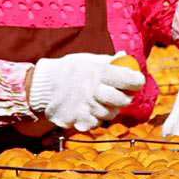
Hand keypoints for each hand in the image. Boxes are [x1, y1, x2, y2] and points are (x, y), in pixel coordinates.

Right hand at [28, 53, 147, 131]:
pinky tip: (84, 108)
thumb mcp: (88, 60)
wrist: (42, 86)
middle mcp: (96, 90)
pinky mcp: (80, 121)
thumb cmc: (68, 71)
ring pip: (110, 114)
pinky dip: (93, 117)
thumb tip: (124, 56)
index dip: (136, 81)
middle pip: (124, 101)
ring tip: (95, 99)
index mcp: (100, 72)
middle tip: (115, 93)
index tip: (136, 81)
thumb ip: (108, 61)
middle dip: (122, 98)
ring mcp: (88, 108)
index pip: (130, 79)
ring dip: (107, 108)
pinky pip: (96, 123)